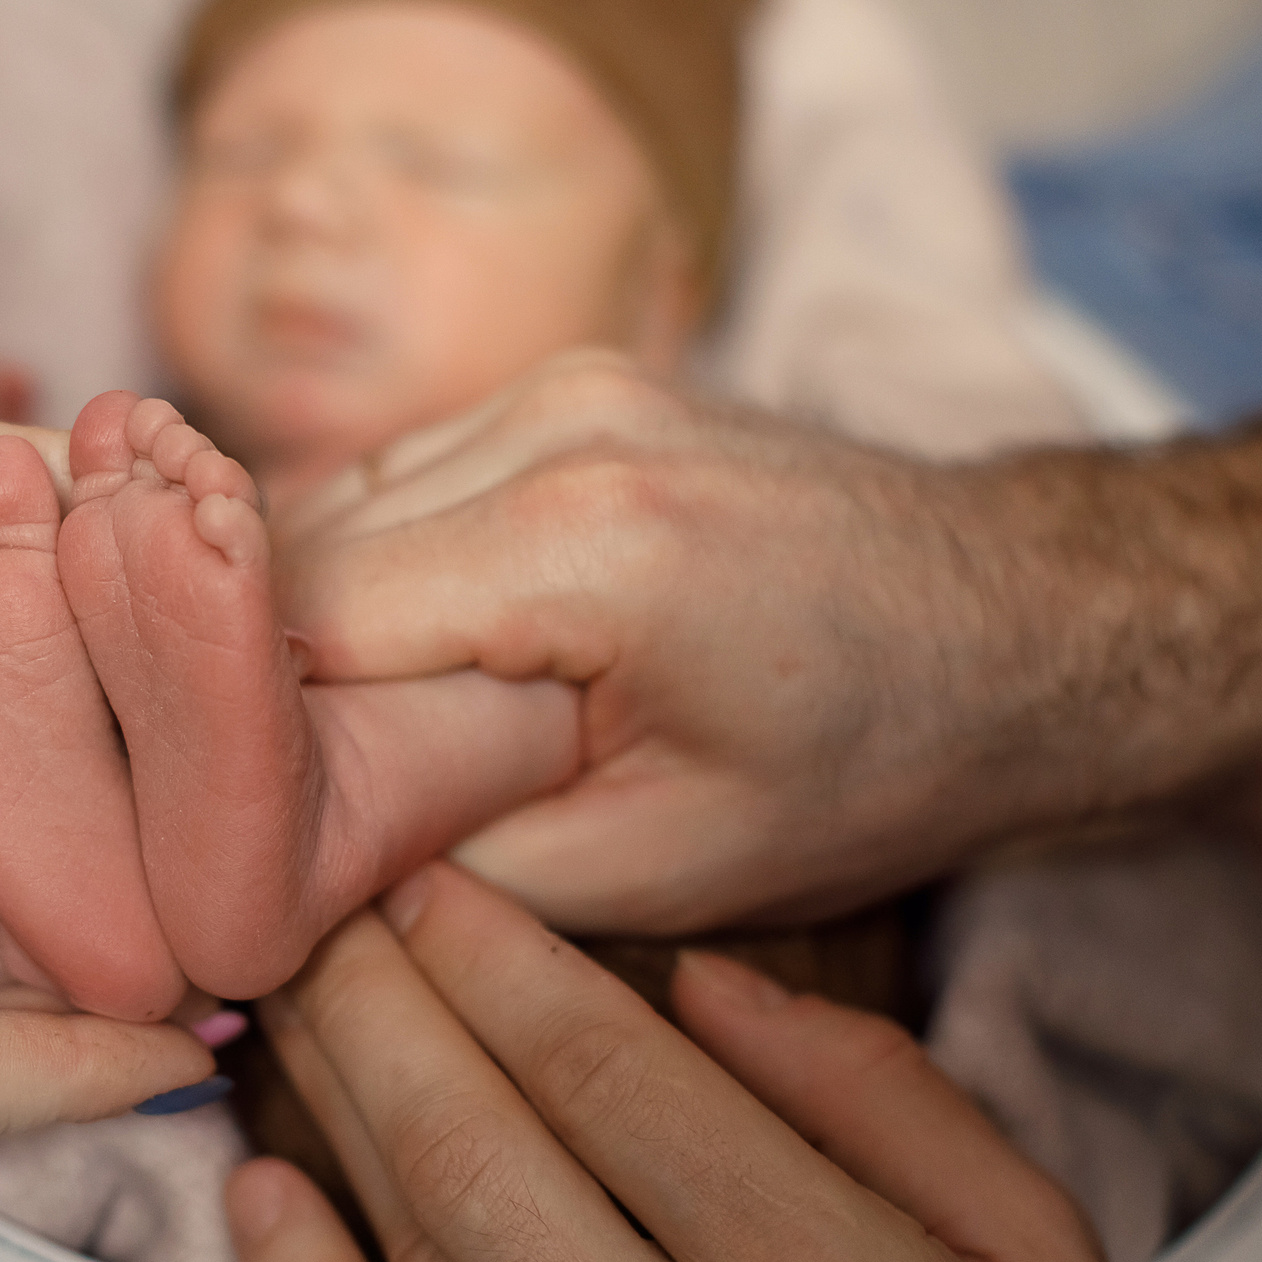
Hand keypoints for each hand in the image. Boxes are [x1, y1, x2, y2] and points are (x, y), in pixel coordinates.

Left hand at [230, 862, 1204, 1261]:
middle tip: (326, 903)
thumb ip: (887, 1101)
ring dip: (339, 1107)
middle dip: (383, 1003)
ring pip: (424, 1259)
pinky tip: (260, 1192)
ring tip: (297, 998)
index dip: (498, 958)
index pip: (609, 1078)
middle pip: (481, 1150)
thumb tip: (705, 983)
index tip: (433, 878)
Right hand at [274, 350, 1079, 933]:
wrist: (1030, 624)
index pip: (302, 621)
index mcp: (585, 542)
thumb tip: (297, 875)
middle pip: (300, 549)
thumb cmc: (875, 759)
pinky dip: (381, 568)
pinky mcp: (572, 386)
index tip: (230, 825)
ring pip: (336, 504)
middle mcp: (558, 423)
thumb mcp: (668, 870)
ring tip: (354, 735)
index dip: (247, 732)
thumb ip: (462, 871)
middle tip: (277, 798)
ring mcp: (564, 385)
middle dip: (271, 677)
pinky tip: (421, 657)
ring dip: (318, 620)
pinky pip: (407, 477)